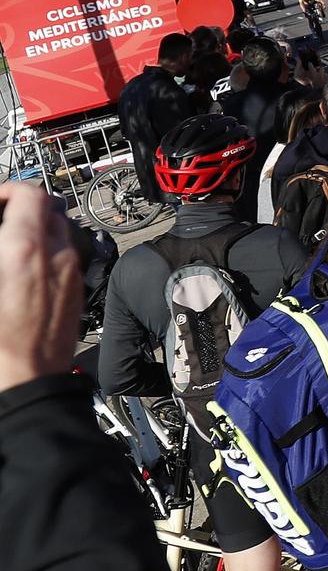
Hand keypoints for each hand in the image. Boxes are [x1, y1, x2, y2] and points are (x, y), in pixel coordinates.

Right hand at [0, 185, 82, 392]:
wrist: (28, 380)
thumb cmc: (0, 342)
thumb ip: (3, 243)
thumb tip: (4, 232)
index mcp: (27, 249)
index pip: (30, 194)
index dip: (8, 191)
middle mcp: (58, 255)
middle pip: (46, 209)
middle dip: (21, 211)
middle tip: (0, 222)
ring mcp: (71, 272)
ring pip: (58, 232)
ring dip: (35, 231)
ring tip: (9, 247)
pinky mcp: (76, 289)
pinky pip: (65, 256)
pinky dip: (46, 252)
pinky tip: (24, 270)